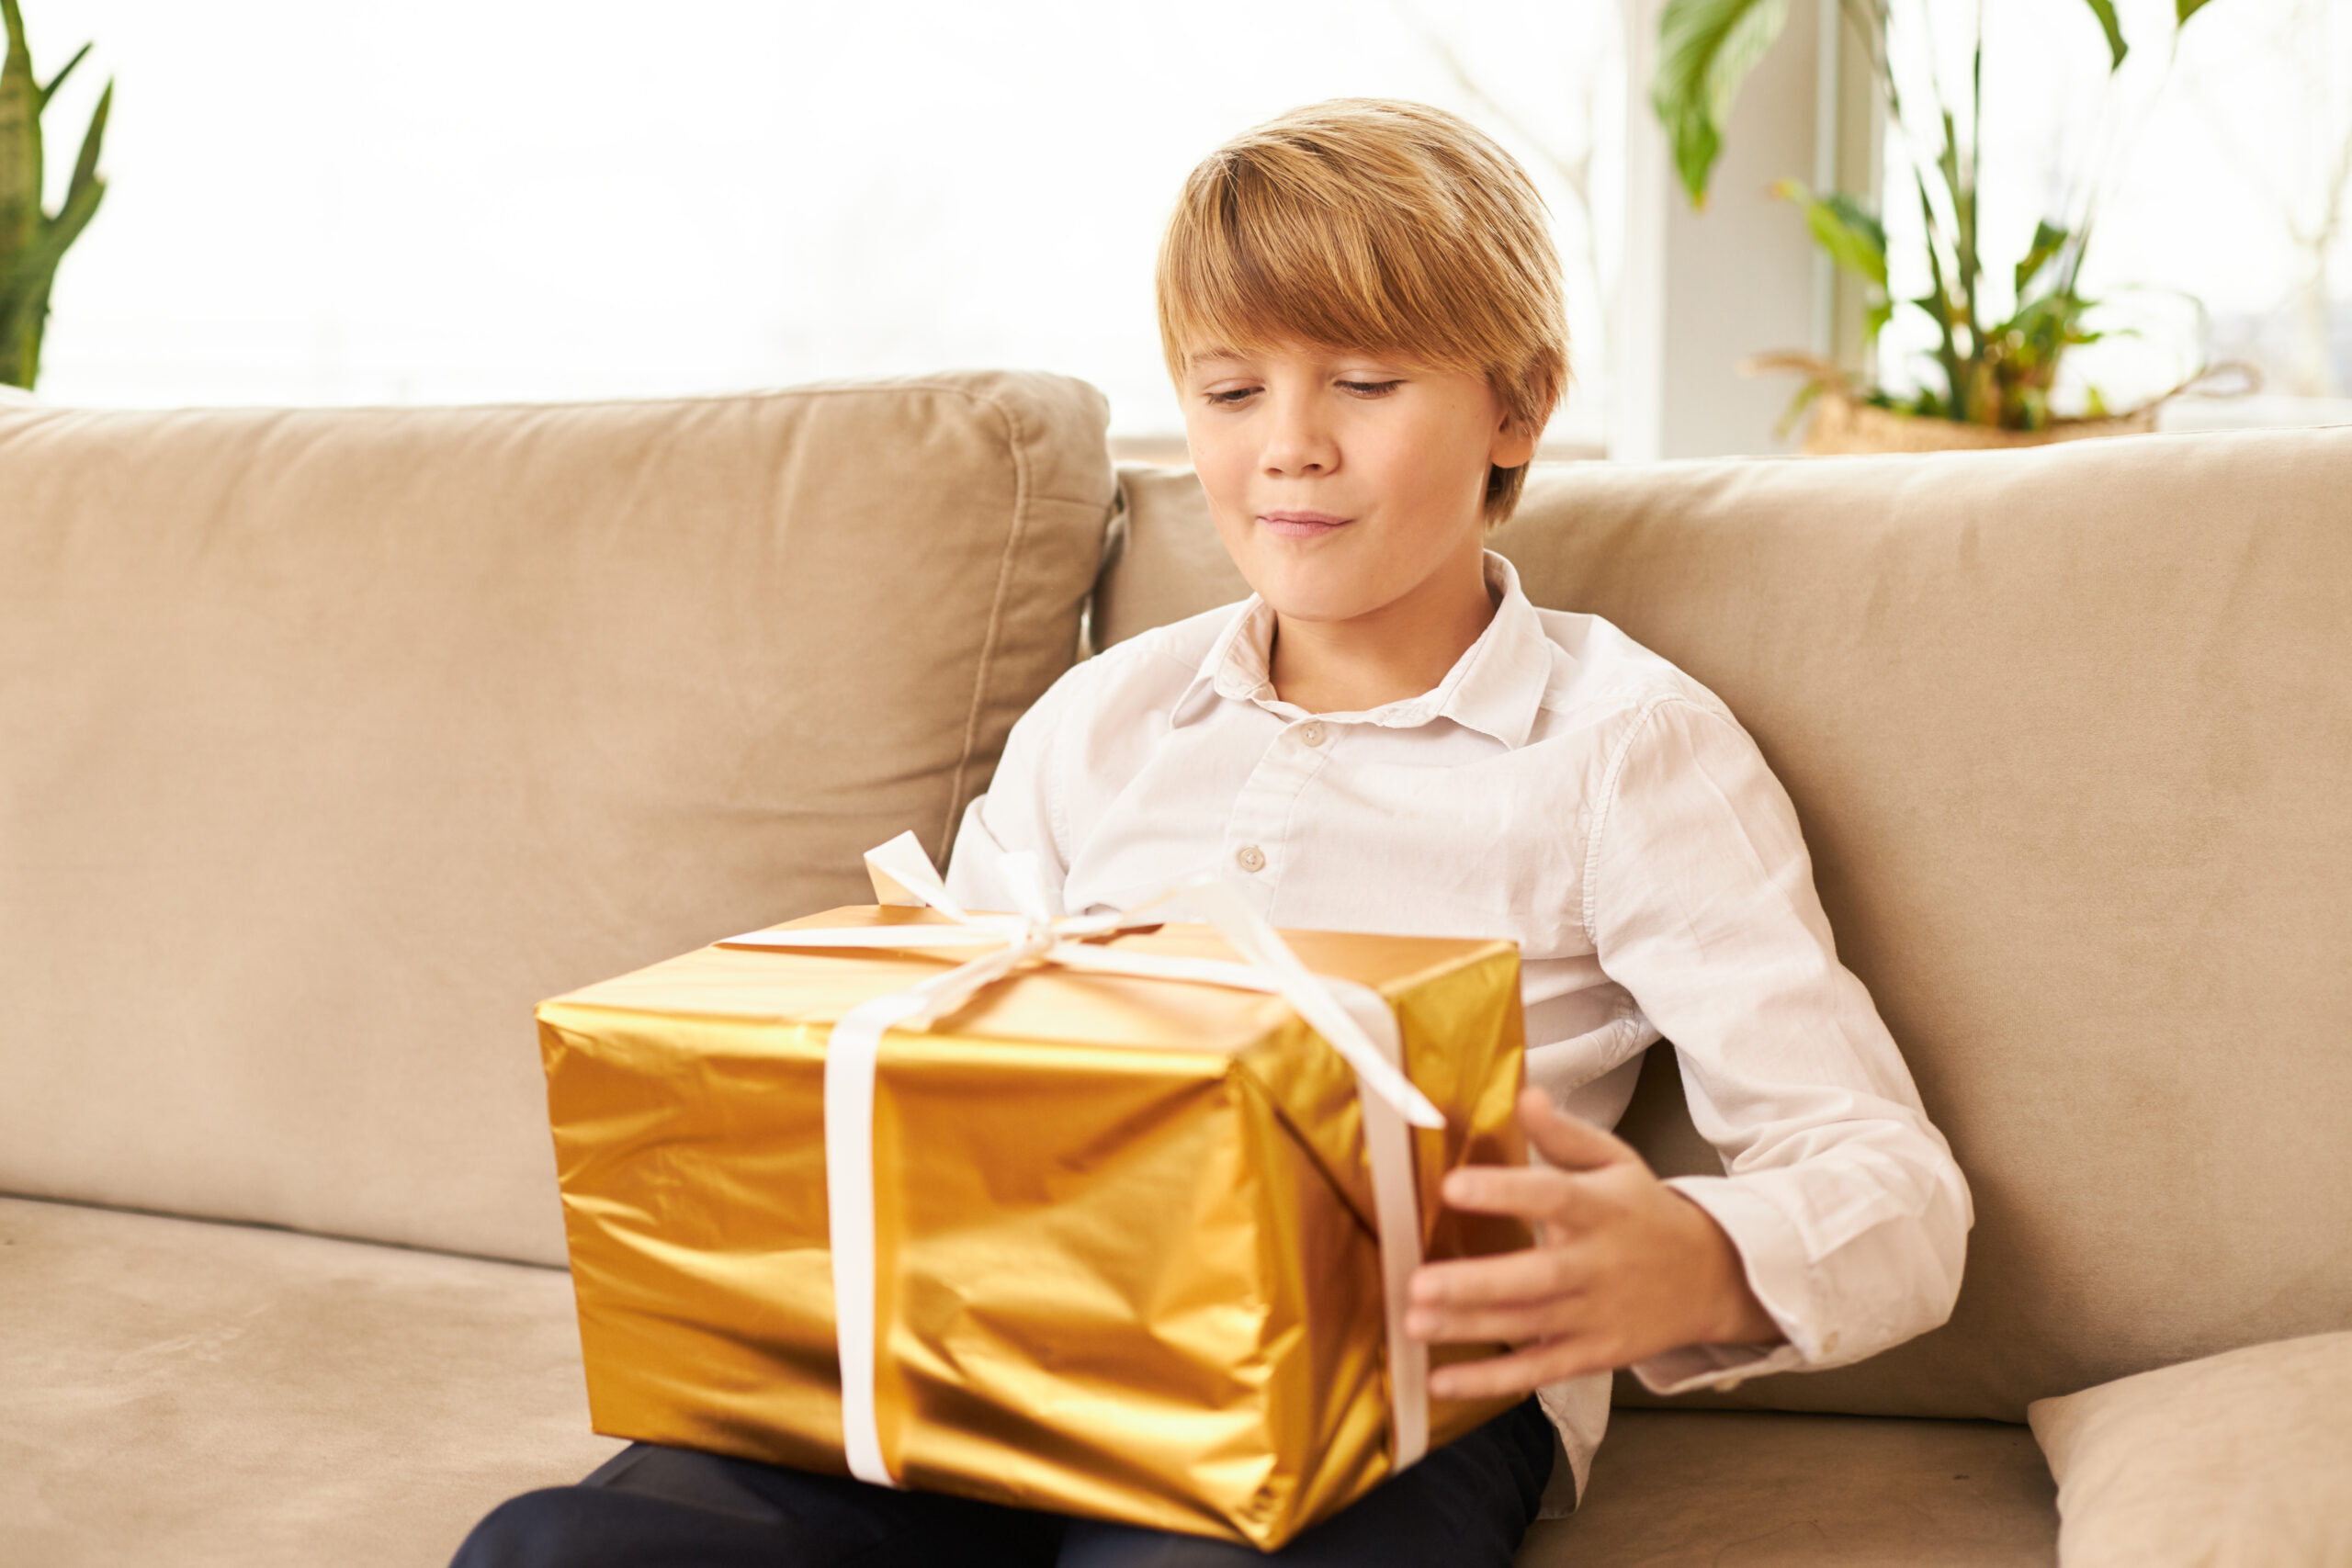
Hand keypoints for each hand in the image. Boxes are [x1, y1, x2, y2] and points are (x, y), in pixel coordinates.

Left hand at [1405, 1086, 1782, 1398]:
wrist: (1712, 1278)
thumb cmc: (1646, 1212)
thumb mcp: (1618, 1161)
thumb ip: (1566, 1134)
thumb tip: (1525, 1094)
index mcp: (1601, 1209)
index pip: (1551, 1197)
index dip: (1504, 1192)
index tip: (1452, 1186)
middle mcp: (1597, 1265)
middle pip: (1536, 1277)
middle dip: (1476, 1284)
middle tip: (1418, 1283)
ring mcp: (1596, 1315)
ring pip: (1529, 1325)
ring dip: (1470, 1329)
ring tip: (1414, 1323)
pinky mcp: (1593, 1354)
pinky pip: (1539, 1371)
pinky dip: (1493, 1381)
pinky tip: (1443, 1382)